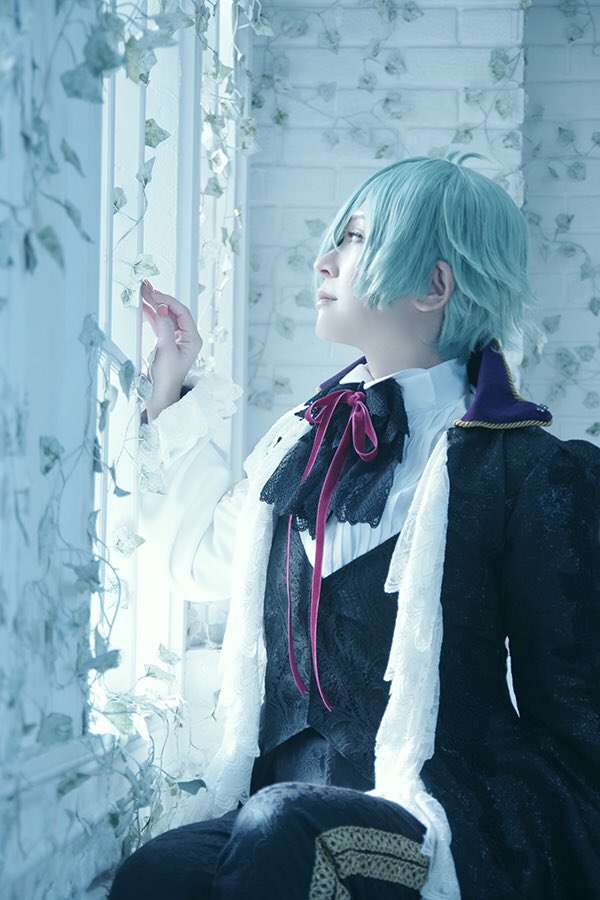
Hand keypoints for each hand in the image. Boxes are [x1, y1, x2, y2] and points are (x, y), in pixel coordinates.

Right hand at [140, 280, 203, 418]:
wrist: (160, 396)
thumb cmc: (166, 378)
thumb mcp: (165, 351)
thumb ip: (164, 327)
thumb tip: (163, 308)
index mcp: (193, 339)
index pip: (182, 312)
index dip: (168, 301)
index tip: (154, 294)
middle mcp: (187, 337)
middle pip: (174, 311)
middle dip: (159, 299)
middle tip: (145, 288)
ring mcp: (176, 339)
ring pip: (166, 316)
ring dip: (154, 305)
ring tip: (142, 293)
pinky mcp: (166, 342)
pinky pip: (159, 324)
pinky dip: (151, 315)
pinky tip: (142, 307)